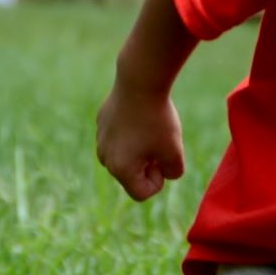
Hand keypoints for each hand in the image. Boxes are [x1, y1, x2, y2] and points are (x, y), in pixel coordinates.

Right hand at [95, 83, 185, 201]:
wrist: (140, 81)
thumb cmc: (158, 120)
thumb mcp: (175, 152)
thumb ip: (172, 173)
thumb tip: (162, 173)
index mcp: (120, 170)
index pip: (143, 193)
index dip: (159, 179)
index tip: (163, 158)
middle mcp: (105, 158)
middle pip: (132, 175)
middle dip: (148, 164)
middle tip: (159, 141)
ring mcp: (100, 139)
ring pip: (125, 155)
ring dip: (140, 148)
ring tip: (150, 127)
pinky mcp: (102, 122)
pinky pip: (120, 136)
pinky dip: (132, 132)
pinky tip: (140, 115)